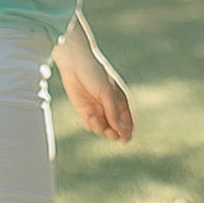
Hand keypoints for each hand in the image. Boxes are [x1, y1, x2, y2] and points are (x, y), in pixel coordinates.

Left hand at [54, 27, 134, 142]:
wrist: (74, 64)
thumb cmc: (95, 74)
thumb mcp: (107, 92)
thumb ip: (113, 111)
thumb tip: (120, 130)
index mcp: (121, 101)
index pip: (128, 121)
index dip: (127, 132)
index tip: (124, 138)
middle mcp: (110, 107)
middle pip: (116, 129)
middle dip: (114, 133)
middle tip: (109, 132)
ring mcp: (98, 110)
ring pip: (103, 129)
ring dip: (100, 128)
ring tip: (93, 119)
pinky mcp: (85, 111)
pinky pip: (91, 125)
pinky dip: (90, 125)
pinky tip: (88, 117)